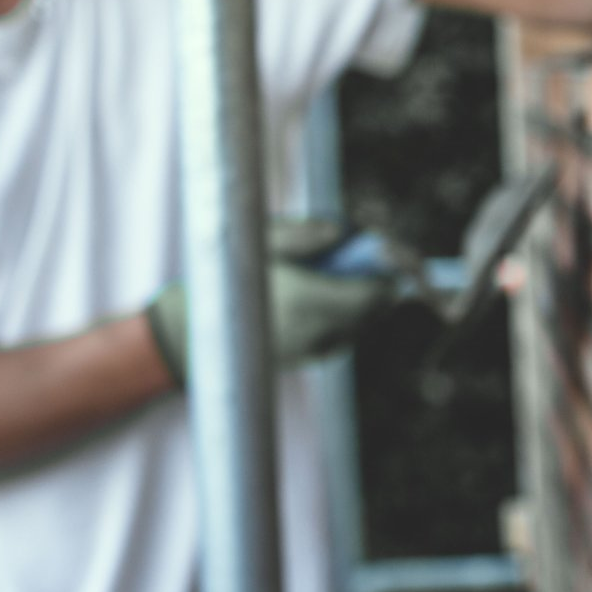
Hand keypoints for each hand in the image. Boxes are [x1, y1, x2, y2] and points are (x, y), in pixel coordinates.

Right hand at [145, 218, 393, 386]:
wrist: (198, 329)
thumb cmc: (230, 275)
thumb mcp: (260, 240)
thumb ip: (303, 233)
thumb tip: (342, 231)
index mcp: (308, 300)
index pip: (372, 294)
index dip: (389, 275)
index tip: (392, 253)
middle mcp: (317, 332)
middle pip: (374, 311)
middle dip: (381, 285)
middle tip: (379, 259)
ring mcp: (315, 350)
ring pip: (363, 325)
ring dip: (366, 301)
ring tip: (350, 276)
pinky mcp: (310, 359)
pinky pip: (346, 336)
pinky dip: (350, 317)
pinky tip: (331, 298)